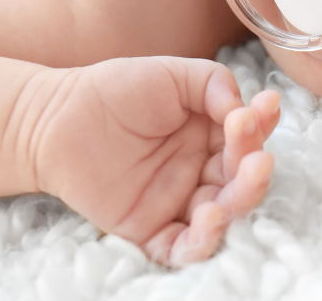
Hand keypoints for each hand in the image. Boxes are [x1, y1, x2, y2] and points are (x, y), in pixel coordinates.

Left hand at [27, 56, 279, 265]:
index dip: (261, 126)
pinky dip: (201, 243)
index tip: (264, 108)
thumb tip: (244, 109)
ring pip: (223, 215)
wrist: (58, 117)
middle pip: (242, 180)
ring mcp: (178, 201)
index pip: (248, 138)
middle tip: (256, 159)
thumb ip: (213, 83)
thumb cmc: (116, 90)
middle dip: (254, 171)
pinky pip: (182, 248)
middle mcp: (202, 170)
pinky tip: (208, 222)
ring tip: (231, 193)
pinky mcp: (151, 230)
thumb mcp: (171, 73)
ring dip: (236, 206)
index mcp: (211, 134)